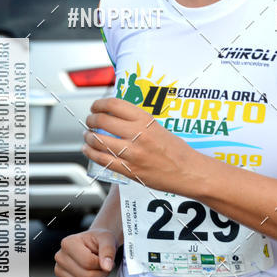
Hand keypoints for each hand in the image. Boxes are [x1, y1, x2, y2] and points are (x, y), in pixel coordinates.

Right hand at [54, 228, 117, 276]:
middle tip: (104, 266)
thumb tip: (106, 267)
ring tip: (97, 270)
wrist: (94, 244)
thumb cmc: (99, 240)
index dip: (102, 264)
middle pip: (86, 276)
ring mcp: (59, 271)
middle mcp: (60, 257)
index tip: (106, 259)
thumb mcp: (107, 239)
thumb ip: (108, 251)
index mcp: (68, 243)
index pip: (88, 263)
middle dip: (101, 274)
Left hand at [82, 98, 206, 194]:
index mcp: (146, 120)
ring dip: (88, 136)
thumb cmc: (177, 150)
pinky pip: (103, 160)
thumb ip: (138, 121)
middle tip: (90, 120)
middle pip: (102, 121)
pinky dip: (91, 153)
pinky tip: (88, 149)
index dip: (99, 104)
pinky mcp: (129, 170)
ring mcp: (132, 153)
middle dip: (91, 119)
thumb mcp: (158, 127)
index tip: (96, 106)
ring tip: (88, 135)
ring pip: (99, 140)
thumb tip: (116, 115)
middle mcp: (137, 134)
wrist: (188, 172)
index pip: (114, 105)